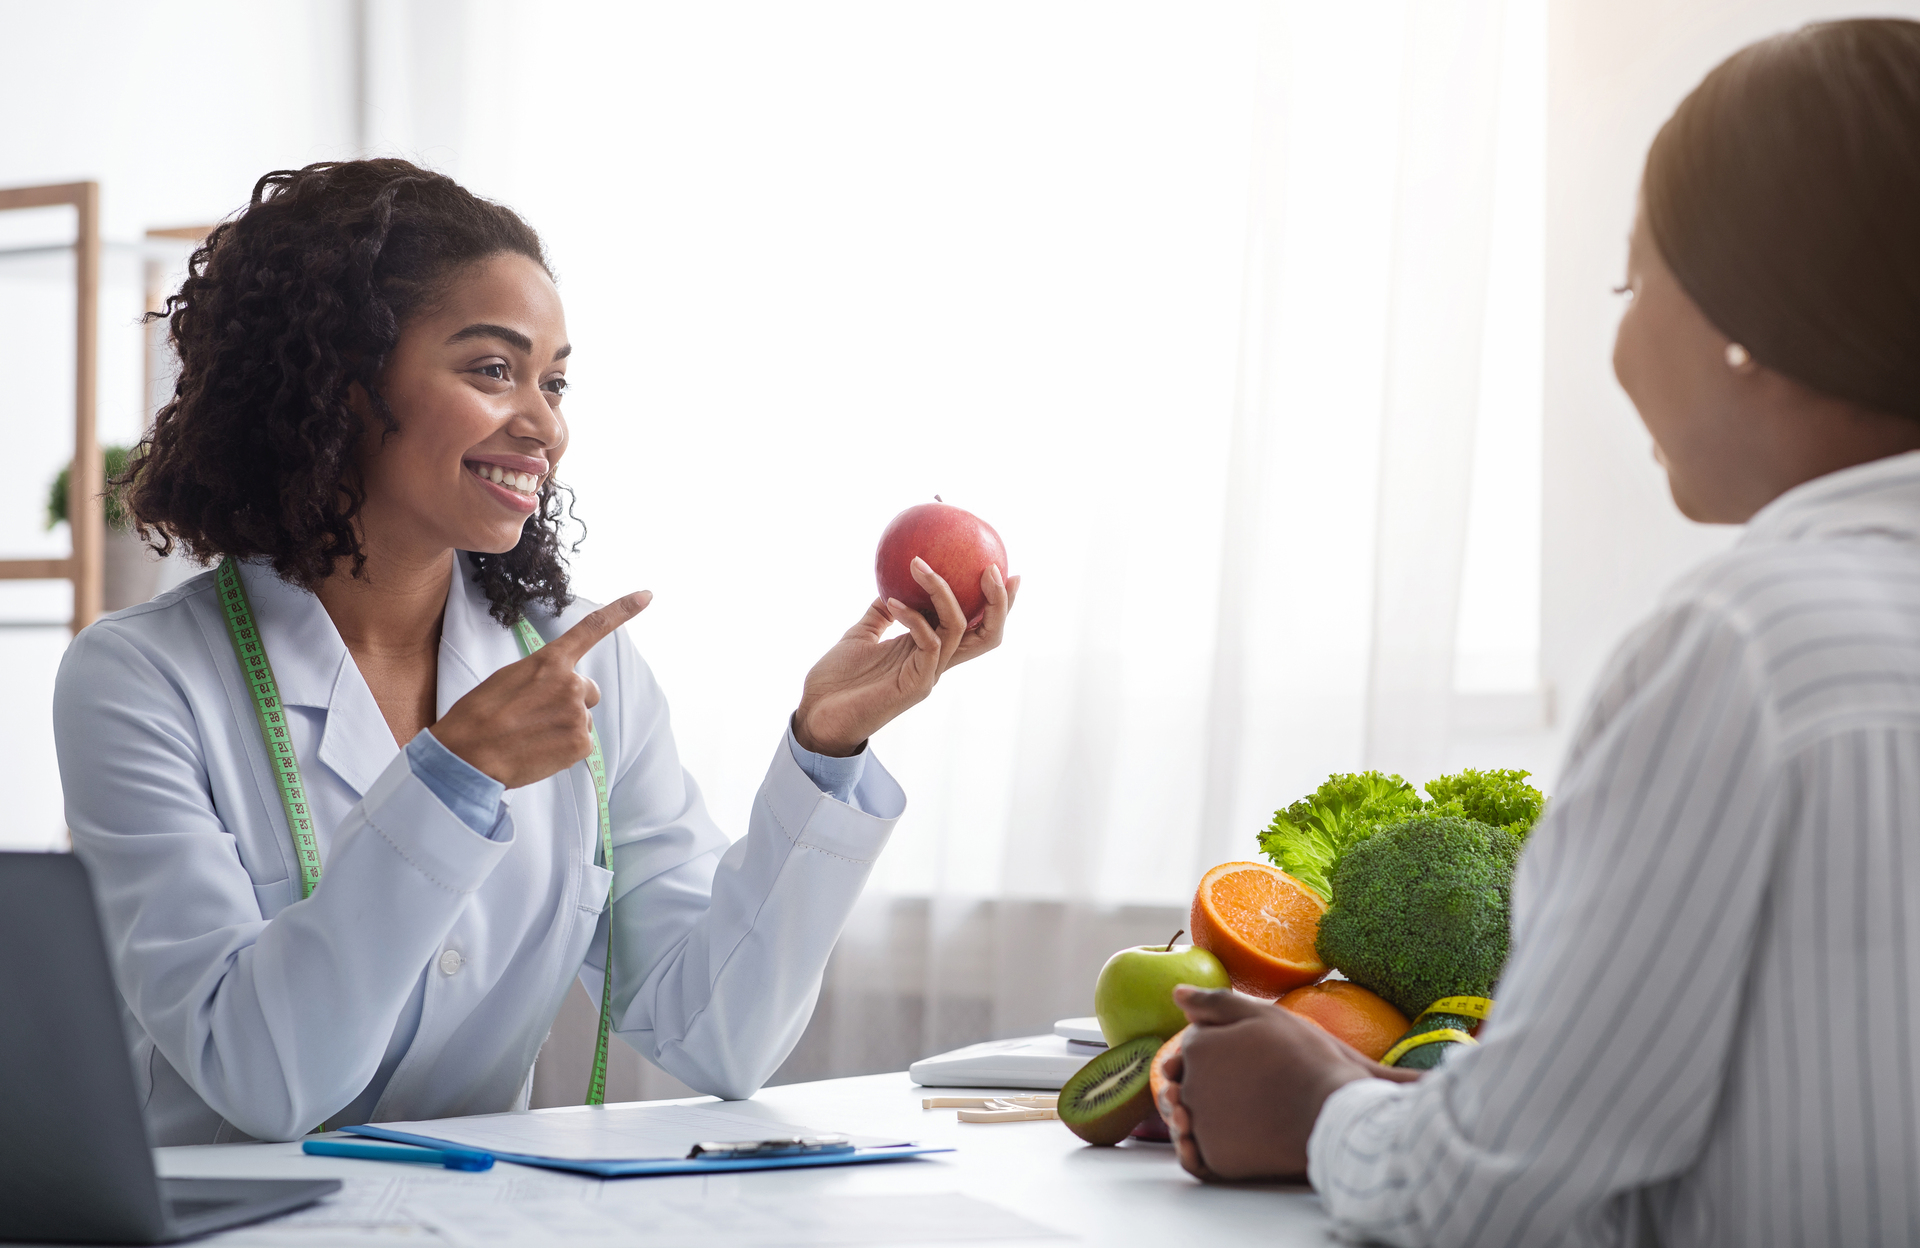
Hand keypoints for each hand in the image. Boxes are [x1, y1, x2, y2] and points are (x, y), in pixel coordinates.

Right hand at [430, 591, 651, 787]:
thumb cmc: (479, 716)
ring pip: (581, 719)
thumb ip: (542, 677)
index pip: (592, 629)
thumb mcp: (509, 679)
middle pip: (587, 691)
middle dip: (569, 702)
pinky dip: (563, 749)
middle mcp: (571, 684)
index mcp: (550, 662)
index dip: (622, 610)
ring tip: (530, 735)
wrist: (468, 755)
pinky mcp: (581, 744)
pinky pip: (580, 743)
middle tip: (535, 717)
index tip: (646, 595)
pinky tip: (538, 750)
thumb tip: (556, 690)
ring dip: (562, 727)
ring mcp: (578, 714)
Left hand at [792, 559, 1019, 755]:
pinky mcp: (915, 686)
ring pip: (958, 629)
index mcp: (929, 651)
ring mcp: (928, 675)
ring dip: (942, 591)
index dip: (994, 601)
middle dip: (998, 601)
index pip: (975, 626)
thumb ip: (882, 613)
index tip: (999, 566)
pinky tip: (891, 602)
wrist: (817, 715)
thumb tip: (892, 581)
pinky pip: (928, 643)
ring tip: (922, 565)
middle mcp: (937, 663)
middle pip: (987, 634)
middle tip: (992, 568)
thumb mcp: (861, 635)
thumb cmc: (836, 680)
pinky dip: (913, 617)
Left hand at [1159, 986, 1420, 1182]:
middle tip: (1250, 1084)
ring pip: (1194, 1116)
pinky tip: (1245, 1135)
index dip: (1218, 1046)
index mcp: (1197, 1049)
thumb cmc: (1302, 1057)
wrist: (1331, 1113)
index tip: (1246, 1054)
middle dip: (1211, 1078)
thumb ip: (1216, 1002)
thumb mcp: (1263, 1016)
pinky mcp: (1216, 1159)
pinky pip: (1204, 1151)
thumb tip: (1178, 992)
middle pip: (1189, 1080)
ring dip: (1212, 1110)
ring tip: (1248, 1108)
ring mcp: (1200, 1125)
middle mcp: (1188, 1086)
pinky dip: (1219, 1143)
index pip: (1194, 1045)